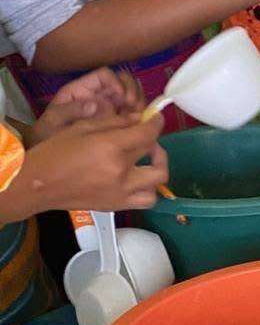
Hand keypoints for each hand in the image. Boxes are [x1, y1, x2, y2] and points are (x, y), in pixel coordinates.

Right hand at [10, 113, 167, 212]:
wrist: (36, 185)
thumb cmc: (54, 152)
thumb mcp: (82, 127)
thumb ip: (115, 122)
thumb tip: (139, 119)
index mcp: (111, 148)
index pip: (147, 133)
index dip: (156, 122)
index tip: (156, 118)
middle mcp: (121, 171)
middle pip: (155, 154)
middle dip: (156, 142)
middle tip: (146, 138)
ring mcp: (120, 192)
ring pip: (157, 182)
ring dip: (157, 168)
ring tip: (146, 162)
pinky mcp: (116, 206)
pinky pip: (145, 201)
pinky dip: (147, 190)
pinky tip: (136, 180)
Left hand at [27, 69, 144, 144]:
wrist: (49, 159)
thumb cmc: (48, 135)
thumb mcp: (52, 121)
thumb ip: (70, 111)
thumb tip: (95, 104)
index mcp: (83, 90)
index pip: (105, 75)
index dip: (115, 82)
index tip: (120, 96)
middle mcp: (99, 95)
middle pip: (123, 81)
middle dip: (132, 90)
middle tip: (132, 106)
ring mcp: (110, 108)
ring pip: (132, 95)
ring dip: (139, 102)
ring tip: (137, 116)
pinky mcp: (117, 122)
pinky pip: (134, 114)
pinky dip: (140, 116)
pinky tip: (137, 125)